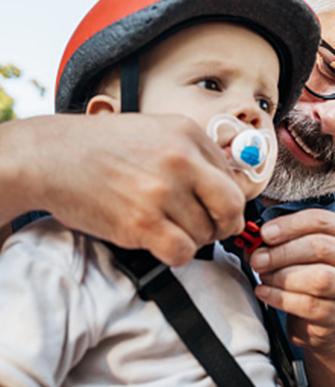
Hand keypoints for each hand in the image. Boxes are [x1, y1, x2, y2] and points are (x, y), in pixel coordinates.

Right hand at [1, 114, 244, 264]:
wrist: (51, 156)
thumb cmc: (102, 146)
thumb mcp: (156, 131)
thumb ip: (193, 154)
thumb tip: (224, 188)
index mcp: (188, 134)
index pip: (232, 179)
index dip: (227, 201)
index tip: (216, 211)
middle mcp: (181, 159)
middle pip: (232, 207)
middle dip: (226, 225)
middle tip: (212, 230)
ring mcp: (162, 190)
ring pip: (204, 234)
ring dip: (191, 239)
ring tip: (168, 228)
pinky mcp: (141, 221)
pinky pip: (182, 252)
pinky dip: (177, 255)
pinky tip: (161, 244)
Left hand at [250, 209, 334, 353]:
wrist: (323, 320)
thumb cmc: (309, 275)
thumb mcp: (300, 250)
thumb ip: (282, 239)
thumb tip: (256, 239)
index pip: (321, 221)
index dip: (289, 225)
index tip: (264, 234)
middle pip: (319, 247)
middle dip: (282, 252)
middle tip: (258, 258)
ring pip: (318, 278)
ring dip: (281, 276)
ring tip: (263, 276)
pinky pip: (308, 305)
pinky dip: (280, 297)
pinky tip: (264, 292)